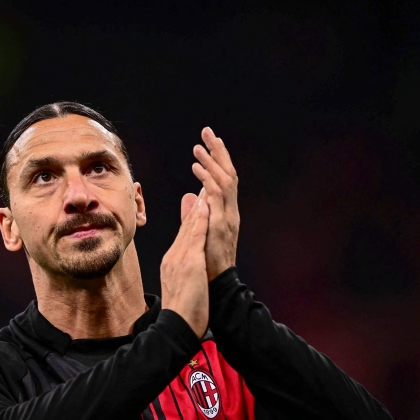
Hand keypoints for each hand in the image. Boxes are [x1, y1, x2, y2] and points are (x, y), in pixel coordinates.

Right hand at [160, 193, 209, 337]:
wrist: (176, 326)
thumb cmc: (182, 312)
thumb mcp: (181, 287)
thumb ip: (183, 272)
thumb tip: (187, 265)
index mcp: (172, 263)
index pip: (183, 236)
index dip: (192, 218)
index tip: (199, 202)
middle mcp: (173, 257)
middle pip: (186, 227)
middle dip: (195, 206)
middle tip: (203, 185)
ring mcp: (180, 259)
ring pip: (190, 228)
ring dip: (198, 206)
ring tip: (205, 187)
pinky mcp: (189, 264)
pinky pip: (195, 238)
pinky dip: (200, 221)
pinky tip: (206, 208)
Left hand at [181, 127, 239, 280]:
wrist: (214, 287)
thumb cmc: (206, 264)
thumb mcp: (198, 232)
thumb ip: (194, 213)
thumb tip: (190, 195)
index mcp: (224, 213)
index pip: (223, 179)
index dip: (218, 159)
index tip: (210, 141)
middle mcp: (229, 212)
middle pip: (228, 174)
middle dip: (218, 152)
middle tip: (208, 131)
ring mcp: (227, 219)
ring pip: (223, 183)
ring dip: (211, 163)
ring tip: (198, 147)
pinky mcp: (221, 227)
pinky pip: (217, 199)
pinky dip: (208, 181)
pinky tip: (197, 169)